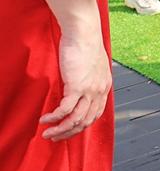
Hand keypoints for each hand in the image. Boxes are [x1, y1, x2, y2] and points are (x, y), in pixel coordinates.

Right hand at [40, 25, 110, 140]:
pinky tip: (44, 120)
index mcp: (105, 86)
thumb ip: (88, 78)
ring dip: (60, 129)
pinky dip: (54, 118)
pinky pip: (65, 110)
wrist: (84, 33)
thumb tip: (77, 87)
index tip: (69, 130)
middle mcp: (100, 91)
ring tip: (47, 133)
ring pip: (76, 119)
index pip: (96, 114)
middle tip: (55, 137)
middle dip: (70, 133)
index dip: (82, 125)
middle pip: (87, 121)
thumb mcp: (92, 66)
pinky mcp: (77, 86)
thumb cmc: (85, 45)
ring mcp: (90, 90)